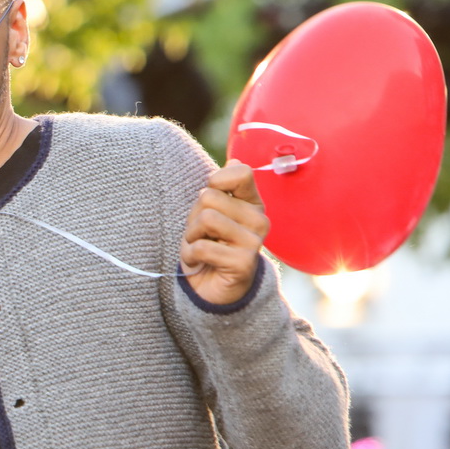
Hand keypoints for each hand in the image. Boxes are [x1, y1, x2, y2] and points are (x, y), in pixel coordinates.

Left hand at [181, 160, 268, 305]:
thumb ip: (220, 189)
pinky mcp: (244, 263)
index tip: (208, 200)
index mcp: (252, 203)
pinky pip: (203, 247)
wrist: (211, 289)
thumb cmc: (208, 246)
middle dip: (194, 217)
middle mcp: (259, 219)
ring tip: (200, 247)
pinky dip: (190, 256)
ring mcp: (255, 242)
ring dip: (191, 237)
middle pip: (210, 197)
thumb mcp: (209, 213)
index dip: (215, 180)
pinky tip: (199, 263)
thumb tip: (235, 159)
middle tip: (201, 235)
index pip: (241, 172)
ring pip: (207, 219)